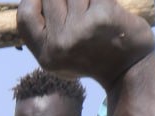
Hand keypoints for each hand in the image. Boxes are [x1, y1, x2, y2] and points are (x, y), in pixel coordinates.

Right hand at [17, 0, 154, 90]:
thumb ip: (46, 32)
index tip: (47, 0)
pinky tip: (108, 7)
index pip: (25, 15)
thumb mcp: (60, 56)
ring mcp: (81, 30)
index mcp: (45, 55)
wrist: (128, 70)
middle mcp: (59, 44)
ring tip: (94, 11)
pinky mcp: (103, 15)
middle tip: (82, 10)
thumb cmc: (93, 58)